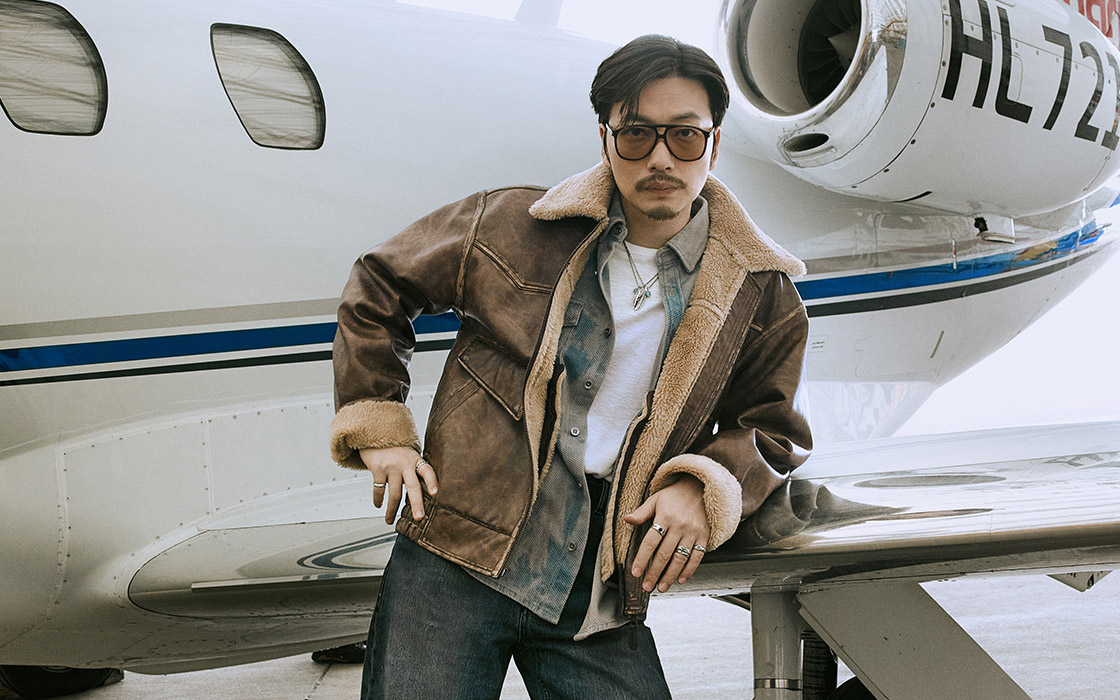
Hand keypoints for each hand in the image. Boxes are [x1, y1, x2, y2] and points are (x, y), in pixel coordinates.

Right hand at [359, 446, 438, 524]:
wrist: (375, 433)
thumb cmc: (396, 449)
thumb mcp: (409, 455)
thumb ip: (415, 471)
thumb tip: (425, 495)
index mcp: (416, 460)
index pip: (428, 471)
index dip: (432, 482)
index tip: (435, 494)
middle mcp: (405, 463)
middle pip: (413, 487)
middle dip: (417, 504)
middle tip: (419, 518)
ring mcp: (391, 466)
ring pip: (394, 494)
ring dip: (392, 510)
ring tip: (390, 520)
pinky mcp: (377, 469)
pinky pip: (378, 489)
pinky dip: (378, 500)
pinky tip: (379, 505)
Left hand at [623, 475, 708, 592]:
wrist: (701, 487)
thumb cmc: (675, 495)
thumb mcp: (656, 499)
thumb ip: (642, 512)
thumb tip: (626, 519)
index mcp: (665, 516)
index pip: (650, 542)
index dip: (642, 558)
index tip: (635, 572)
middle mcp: (680, 526)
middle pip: (664, 554)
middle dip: (654, 572)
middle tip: (647, 586)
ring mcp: (693, 532)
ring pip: (680, 558)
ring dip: (670, 576)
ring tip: (662, 587)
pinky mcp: (704, 536)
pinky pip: (697, 557)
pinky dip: (689, 570)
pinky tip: (681, 579)